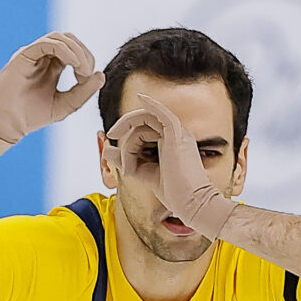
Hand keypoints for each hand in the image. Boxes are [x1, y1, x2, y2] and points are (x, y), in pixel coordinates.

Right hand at [0, 32, 104, 158]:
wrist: (7, 124)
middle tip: (86, 75)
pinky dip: (65, 51)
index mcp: (52, 66)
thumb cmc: (32, 116)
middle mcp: (43, 57)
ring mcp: (33, 54)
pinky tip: (73, 65)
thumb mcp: (65, 106)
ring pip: (60, 38)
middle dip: (84, 54)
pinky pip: (47, 43)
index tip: (87, 81)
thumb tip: (101, 75)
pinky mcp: (24, 55)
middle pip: (70, 40)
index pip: (76, 52)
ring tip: (81, 71)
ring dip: (76, 51)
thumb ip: (83, 92)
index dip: (87, 62)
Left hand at [104, 94, 236, 240]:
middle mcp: (175, 134)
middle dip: (124, 134)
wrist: (192, 203)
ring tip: (128, 165)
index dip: (127, 144)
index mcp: (170, 143)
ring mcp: (178, 133)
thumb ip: (127, 161)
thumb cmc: (175, 193)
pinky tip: (141, 97)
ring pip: (144, 124)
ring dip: (130, 143)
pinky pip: (162, 113)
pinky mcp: (177, 134)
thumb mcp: (144, 173)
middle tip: (112, 142)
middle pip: (141, 124)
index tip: (120, 163)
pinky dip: (152, 104)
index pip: (142, 131)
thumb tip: (108, 151)